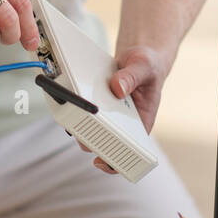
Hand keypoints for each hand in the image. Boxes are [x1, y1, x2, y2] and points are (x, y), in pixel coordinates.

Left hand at [75, 44, 168, 174]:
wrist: (139, 55)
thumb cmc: (148, 65)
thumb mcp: (143, 66)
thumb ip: (132, 77)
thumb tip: (117, 89)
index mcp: (142, 121)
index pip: (131, 151)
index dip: (114, 162)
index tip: (100, 161)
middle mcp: (124, 121)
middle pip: (104, 142)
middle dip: (89, 141)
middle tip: (78, 131)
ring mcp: (109, 114)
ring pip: (91, 129)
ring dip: (79, 125)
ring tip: (72, 113)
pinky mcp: (97, 103)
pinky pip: (84, 111)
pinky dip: (75, 108)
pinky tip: (70, 100)